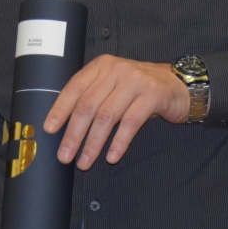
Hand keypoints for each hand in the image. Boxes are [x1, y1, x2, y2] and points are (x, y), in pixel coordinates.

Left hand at [44, 55, 189, 167]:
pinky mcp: (152, 95)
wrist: (178, 85)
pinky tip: (111, 156)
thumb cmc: (140, 88)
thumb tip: (65, 124)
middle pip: (88, 104)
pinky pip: (131, 122)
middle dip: (74, 133)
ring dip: (93, 143)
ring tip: (85, 161)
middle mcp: (116, 70)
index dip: (60, 109)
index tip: (49, 129)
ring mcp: (135, 81)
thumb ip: (94, 95)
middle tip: (65, 155)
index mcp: (101, 66)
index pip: (74, 88)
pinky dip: (119, 142)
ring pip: (106, 116)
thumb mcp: (114, 84)